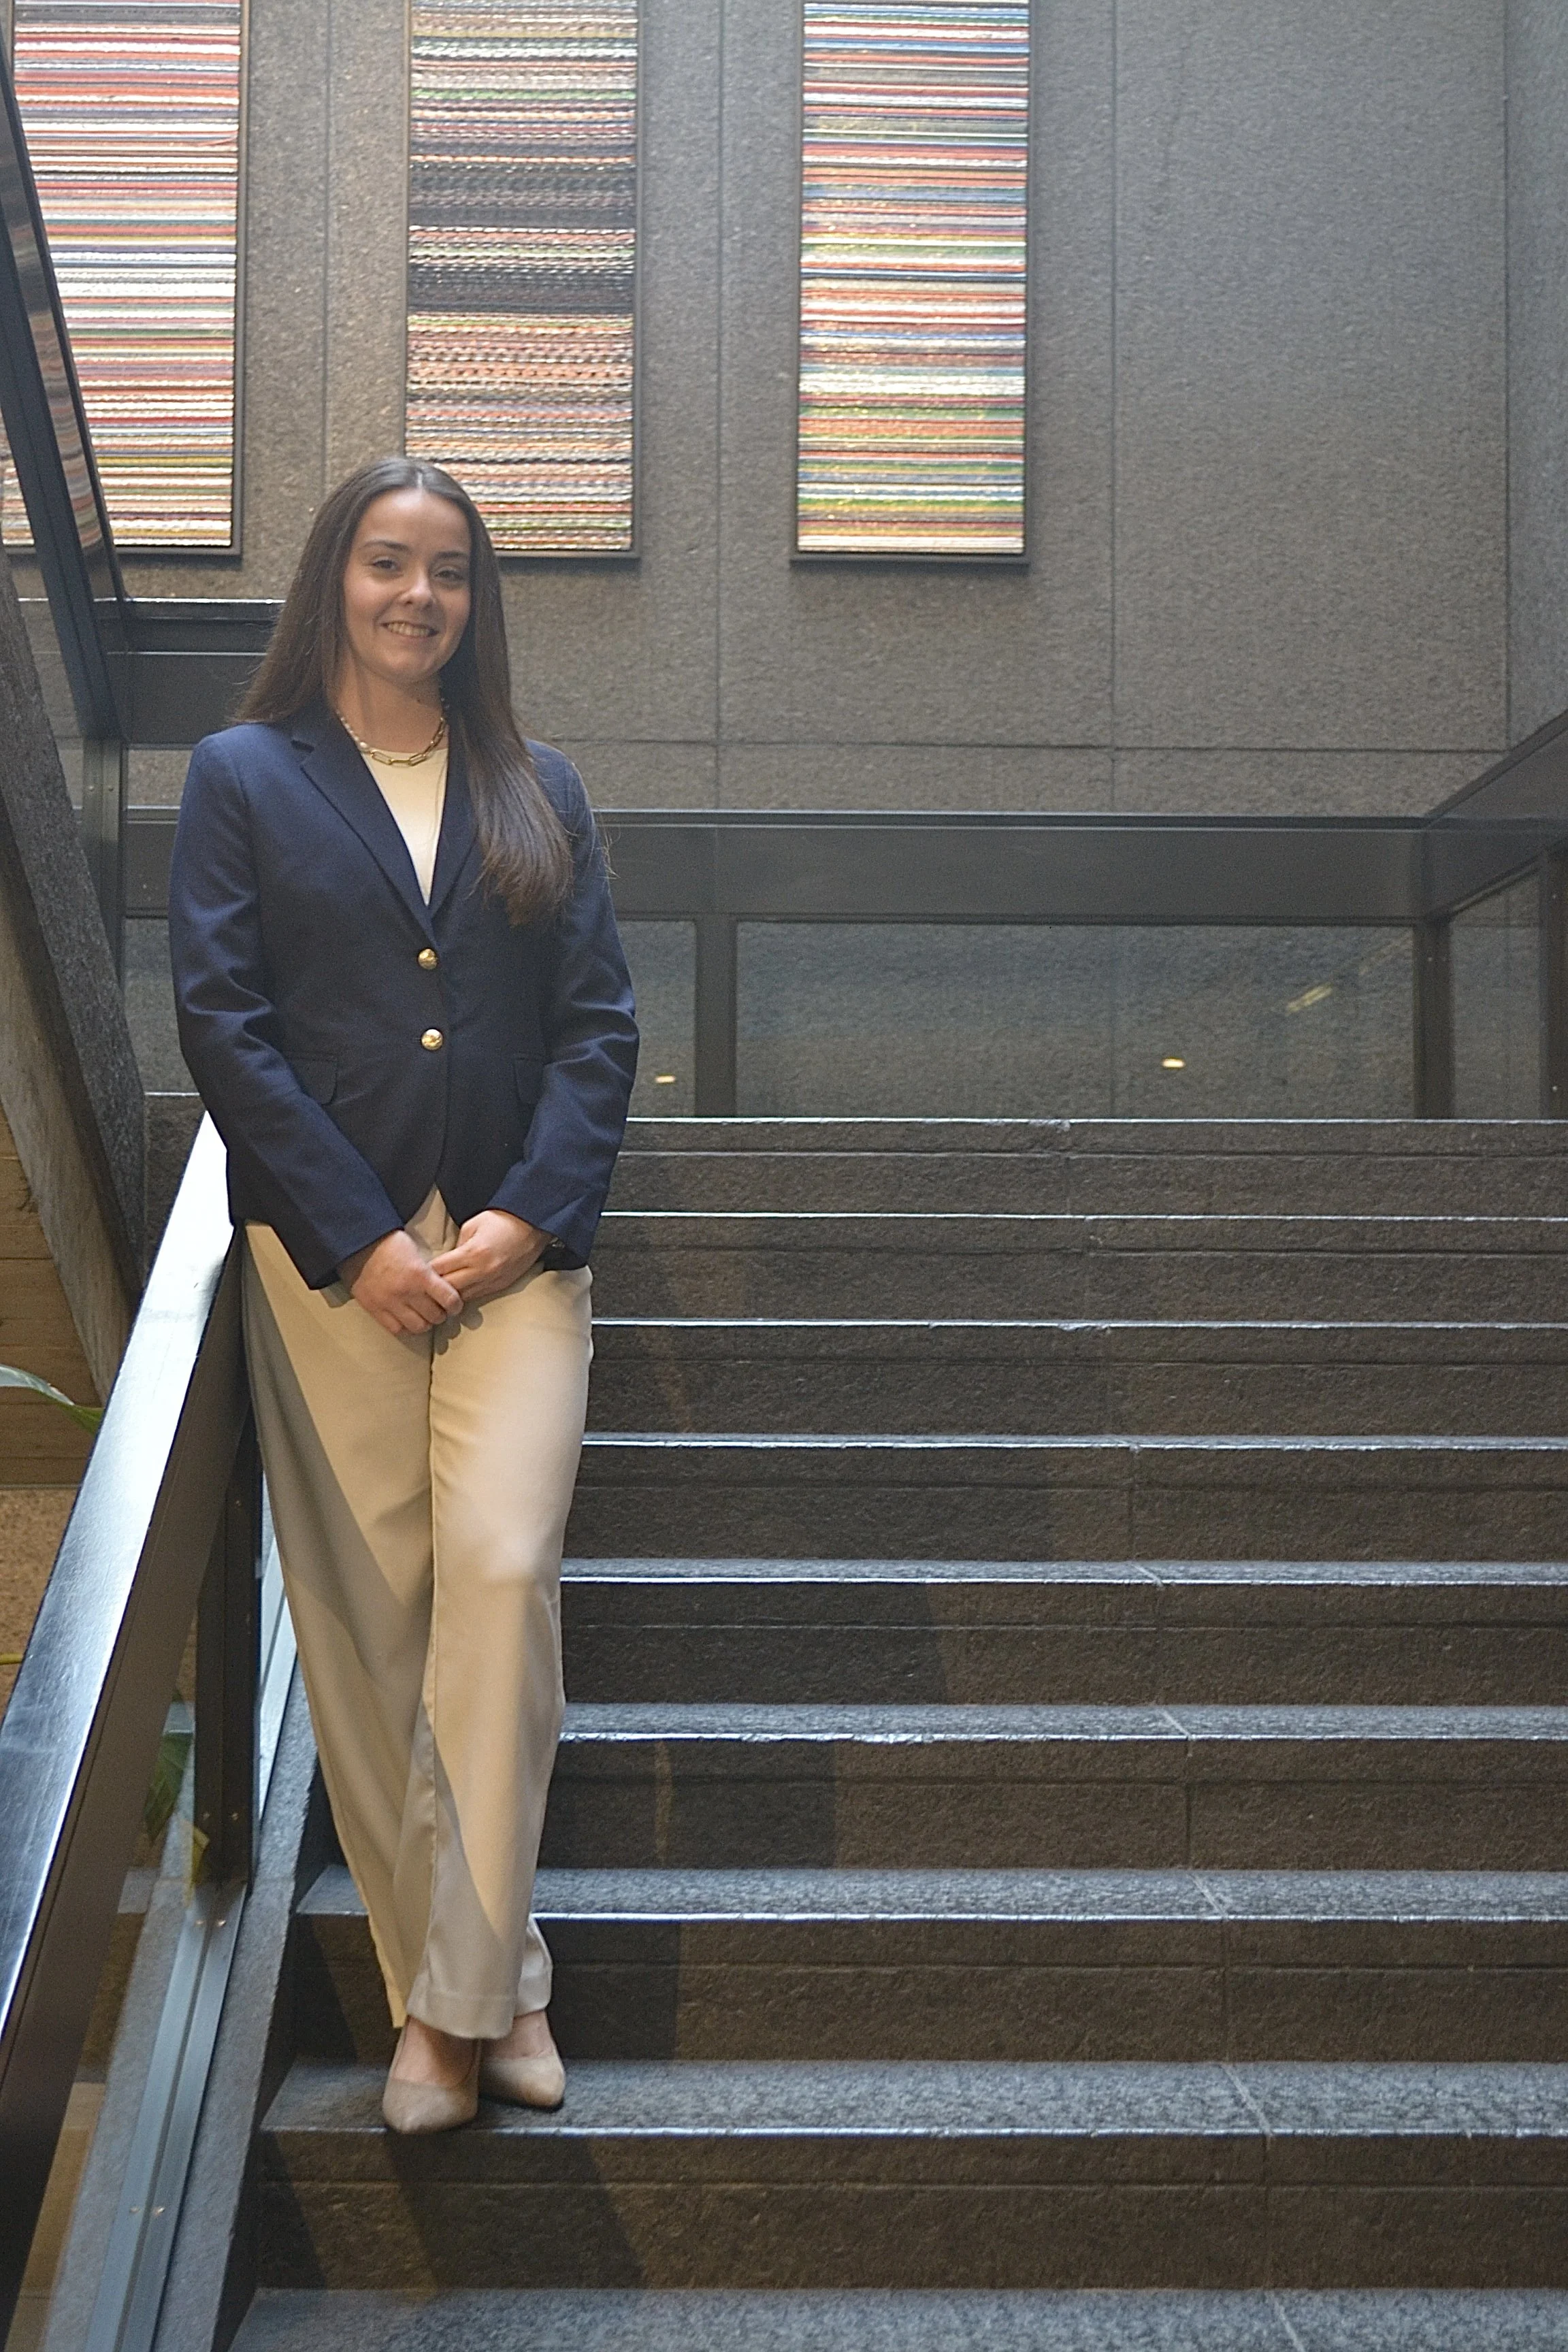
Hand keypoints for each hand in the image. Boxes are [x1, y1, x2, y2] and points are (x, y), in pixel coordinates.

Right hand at [340, 1227, 462, 1335]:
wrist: (359, 1244)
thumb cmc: (390, 1244)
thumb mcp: (416, 1253)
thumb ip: (429, 1274)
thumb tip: (443, 1289)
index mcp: (420, 1275)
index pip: (449, 1299)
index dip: (456, 1305)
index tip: (455, 1305)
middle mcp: (407, 1292)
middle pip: (435, 1316)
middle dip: (441, 1314)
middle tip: (439, 1310)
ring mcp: (389, 1303)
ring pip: (418, 1327)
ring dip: (425, 1323)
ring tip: (423, 1316)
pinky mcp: (374, 1309)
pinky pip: (396, 1329)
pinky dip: (405, 1327)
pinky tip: (407, 1319)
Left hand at [430, 1209, 551, 1305]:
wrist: (533, 1226)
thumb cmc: (503, 1220)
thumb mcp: (473, 1224)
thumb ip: (458, 1244)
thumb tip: (448, 1261)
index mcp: (473, 1253)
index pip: (440, 1270)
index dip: (426, 1271)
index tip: (418, 1271)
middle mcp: (482, 1271)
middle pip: (449, 1289)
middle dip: (435, 1287)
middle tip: (424, 1285)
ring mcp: (493, 1281)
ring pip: (462, 1298)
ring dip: (450, 1295)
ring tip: (439, 1291)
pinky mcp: (501, 1286)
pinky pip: (477, 1296)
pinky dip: (466, 1294)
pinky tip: (458, 1291)